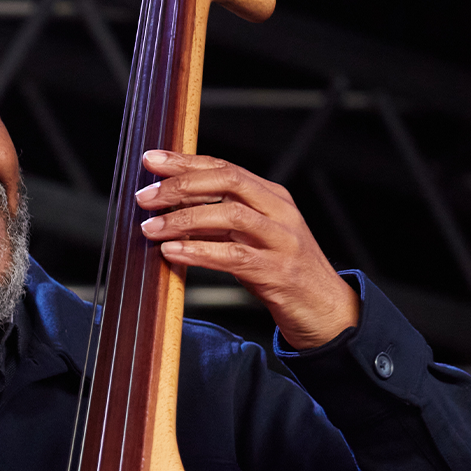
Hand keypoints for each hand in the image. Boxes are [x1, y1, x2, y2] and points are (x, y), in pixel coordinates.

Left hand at [136, 151, 359, 348]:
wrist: (325, 309)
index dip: (185, 161)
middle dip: (180, 185)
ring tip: (151, 228)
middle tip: (144, 197)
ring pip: (230, 215)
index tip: (150, 160)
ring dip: (184, 219)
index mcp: (272, 197)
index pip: (224, 168)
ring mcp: (281, 240)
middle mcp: (279, 211)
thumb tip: (170, 208)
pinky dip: (199, 252)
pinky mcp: (278, 271)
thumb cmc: (282, 272)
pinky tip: (173, 251)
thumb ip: (219, 221)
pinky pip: (234, 256)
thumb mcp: (252, 238)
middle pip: (227, 181)